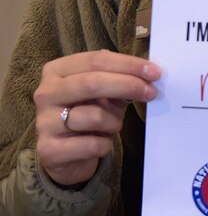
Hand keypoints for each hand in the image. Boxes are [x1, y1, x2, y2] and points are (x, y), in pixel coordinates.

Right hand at [33, 49, 160, 186]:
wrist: (64, 155)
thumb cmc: (88, 113)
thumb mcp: (103, 92)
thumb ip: (120, 79)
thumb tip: (149, 72)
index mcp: (57, 70)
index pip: (96, 60)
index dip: (128, 64)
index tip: (154, 71)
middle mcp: (46, 92)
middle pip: (92, 82)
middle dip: (128, 85)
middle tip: (152, 92)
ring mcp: (44, 121)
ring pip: (94, 116)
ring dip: (114, 122)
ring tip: (112, 126)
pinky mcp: (49, 150)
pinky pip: (92, 144)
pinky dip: (106, 144)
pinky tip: (101, 143)